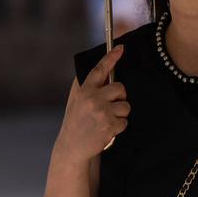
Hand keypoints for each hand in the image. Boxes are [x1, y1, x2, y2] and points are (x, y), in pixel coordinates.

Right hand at [54, 46, 129, 162]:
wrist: (72, 148)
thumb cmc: (76, 123)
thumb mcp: (76, 101)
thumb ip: (87, 87)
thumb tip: (104, 70)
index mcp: (84, 90)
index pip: (99, 70)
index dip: (111, 57)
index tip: (121, 48)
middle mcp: (92, 98)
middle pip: (120, 88)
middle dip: (120, 97)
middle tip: (111, 106)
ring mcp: (101, 112)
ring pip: (125, 106)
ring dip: (120, 114)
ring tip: (106, 121)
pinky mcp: (109, 125)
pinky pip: (125, 121)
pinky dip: (119, 127)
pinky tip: (107, 131)